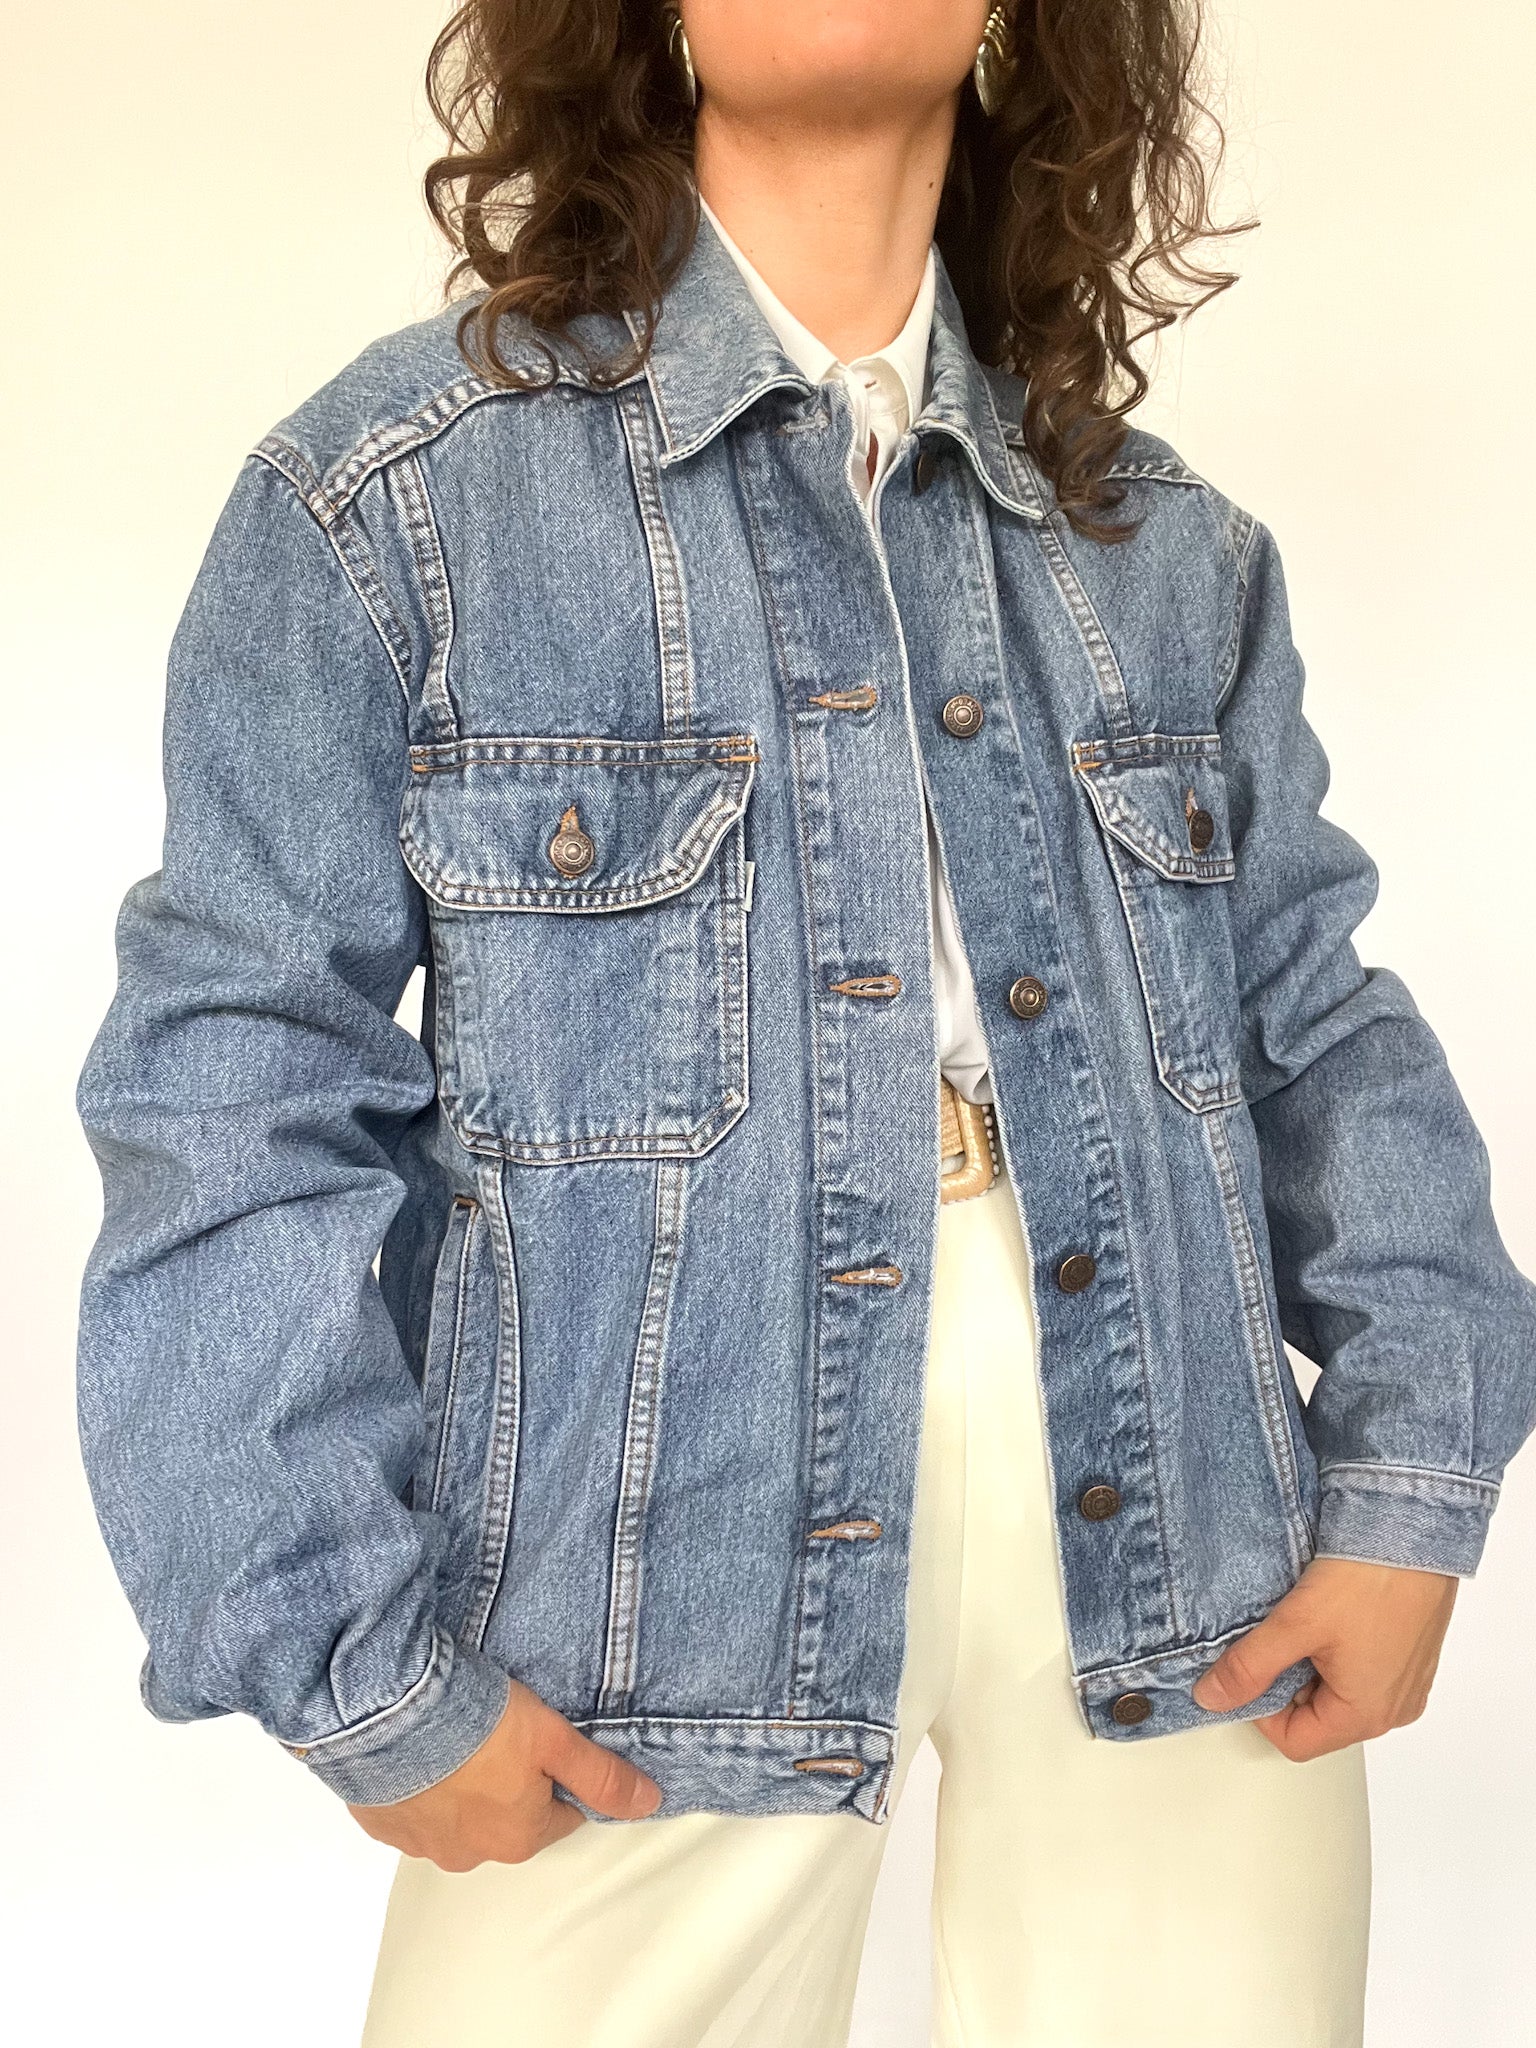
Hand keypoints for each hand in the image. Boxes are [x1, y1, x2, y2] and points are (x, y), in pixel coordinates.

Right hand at [347, 1678, 662, 1869]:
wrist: (393, 1713)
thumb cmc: (480, 1724)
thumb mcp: (556, 1740)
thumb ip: (603, 1776)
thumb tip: (648, 1803)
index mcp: (519, 1839)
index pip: (560, 1814)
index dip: (558, 1775)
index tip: (544, 1742)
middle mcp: (470, 1854)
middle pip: (508, 1819)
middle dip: (508, 1784)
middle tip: (499, 1734)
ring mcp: (421, 1843)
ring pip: (457, 1817)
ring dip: (461, 1787)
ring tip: (457, 1738)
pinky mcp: (382, 1824)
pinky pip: (412, 1808)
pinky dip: (419, 1787)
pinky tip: (420, 1751)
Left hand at [1191, 1556, 1458, 1761]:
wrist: (1414, 1530)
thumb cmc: (1367, 1580)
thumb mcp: (1295, 1625)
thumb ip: (1249, 1667)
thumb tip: (1211, 1698)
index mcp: (1367, 1715)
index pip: (1296, 1742)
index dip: (1261, 1710)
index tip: (1250, 1668)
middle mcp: (1394, 1710)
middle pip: (1320, 1720)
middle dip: (1288, 1684)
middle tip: (1278, 1637)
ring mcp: (1408, 1684)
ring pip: (1340, 1693)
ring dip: (1313, 1665)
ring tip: (1307, 1621)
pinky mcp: (1413, 1656)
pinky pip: (1365, 1671)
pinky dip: (1340, 1652)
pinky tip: (1334, 1614)